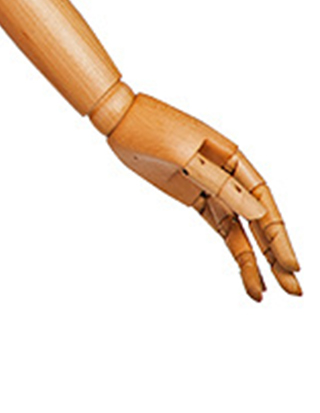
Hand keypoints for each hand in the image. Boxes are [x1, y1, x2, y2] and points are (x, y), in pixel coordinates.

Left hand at [105, 91, 299, 300]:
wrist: (118, 119)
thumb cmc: (151, 127)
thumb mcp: (184, 155)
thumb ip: (219, 184)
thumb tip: (257, 214)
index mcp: (232, 157)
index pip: (262, 200)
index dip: (278, 234)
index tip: (291, 264)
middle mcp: (228, 174)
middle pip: (258, 221)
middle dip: (275, 255)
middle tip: (294, 290)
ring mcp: (211, 187)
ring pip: (240, 230)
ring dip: (255, 261)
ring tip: (264, 294)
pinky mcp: (194, 196)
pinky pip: (220, 227)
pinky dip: (235, 250)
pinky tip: (247, 274)